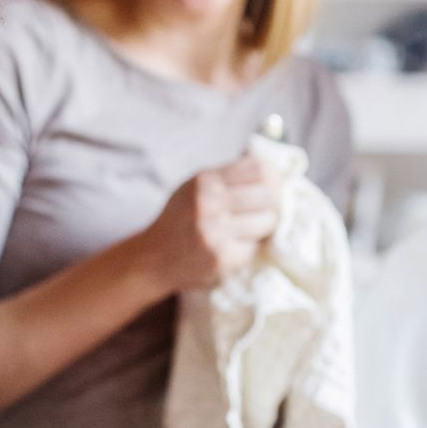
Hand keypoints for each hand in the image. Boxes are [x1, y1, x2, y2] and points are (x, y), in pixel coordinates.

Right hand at [136, 154, 278, 293]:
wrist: (153, 258)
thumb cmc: (181, 219)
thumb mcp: (195, 187)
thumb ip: (228, 177)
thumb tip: (273, 171)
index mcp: (204, 181)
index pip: (258, 169)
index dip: (271, 177)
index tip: (272, 186)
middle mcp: (209, 204)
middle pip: (267, 195)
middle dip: (270, 203)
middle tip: (262, 211)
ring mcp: (216, 233)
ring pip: (268, 221)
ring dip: (264, 226)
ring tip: (249, 229)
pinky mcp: (223, 259)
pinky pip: (255, 246)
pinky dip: (249, 247)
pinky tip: (233, 246)